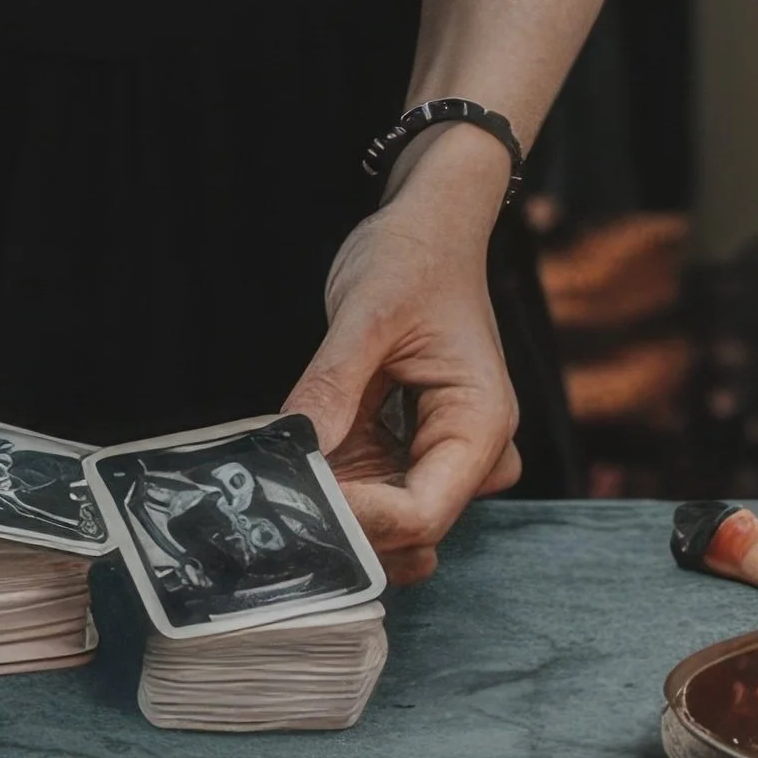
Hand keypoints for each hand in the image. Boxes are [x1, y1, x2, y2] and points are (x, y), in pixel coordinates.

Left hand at [284, 131, 521, 587]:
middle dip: (344, 519)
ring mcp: (444, 453)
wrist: (432, 229)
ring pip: (388, 517)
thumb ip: (331, 386)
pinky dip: (337, 483)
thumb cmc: (416, 258)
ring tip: (286, 474)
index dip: (361, 522)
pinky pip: (375, 488)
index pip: (423, 514)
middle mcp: (474, 451)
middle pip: (408, 529)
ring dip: (337, 505)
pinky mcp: (415, 447)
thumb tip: (295, 449)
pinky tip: (304, 460)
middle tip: (277, 496)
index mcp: (480, 421)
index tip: (301, 500)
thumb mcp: (365, 315)